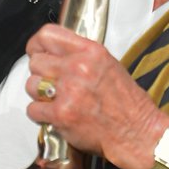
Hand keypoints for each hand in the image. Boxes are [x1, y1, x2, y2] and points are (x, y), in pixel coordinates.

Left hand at [23, 24, 166, 168]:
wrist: (137, 133)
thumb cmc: (127, 103)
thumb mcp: (109, 65)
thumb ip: (82, 56)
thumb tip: (56, 55)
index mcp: (91, 51)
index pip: (47, 35)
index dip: (36, 45)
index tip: (37, 53)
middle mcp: (78, 68)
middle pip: (35, 62)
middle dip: (40, 74)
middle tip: (52, 85)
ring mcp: (68, 91)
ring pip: (31, 85)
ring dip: (40, 95)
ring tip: (56, 101)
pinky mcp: (61, 115)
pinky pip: (33, 109)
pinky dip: (41, 115)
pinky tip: (56, 116)